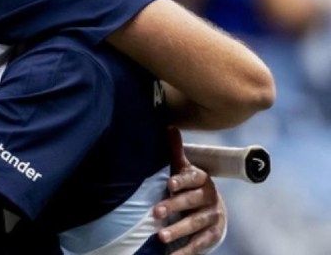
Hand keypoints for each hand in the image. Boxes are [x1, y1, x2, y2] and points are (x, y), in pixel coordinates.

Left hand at [154, 128, 225, 253]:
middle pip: (192, 202)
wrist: (211, 208)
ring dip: (178, 230)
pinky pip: (200, 243)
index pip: (193, 178)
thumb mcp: (183, 168)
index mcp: (202, 179)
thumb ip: (176, 151)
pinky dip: (186, 251)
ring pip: (195, 224)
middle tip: (156, 212)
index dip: (181, 181)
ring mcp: (212, 217)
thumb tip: (169, 127)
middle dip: (174, 207)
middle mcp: (209, 198)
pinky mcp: (213, 234)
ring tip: (160, 236)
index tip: (169, 184)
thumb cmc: (189, 185)